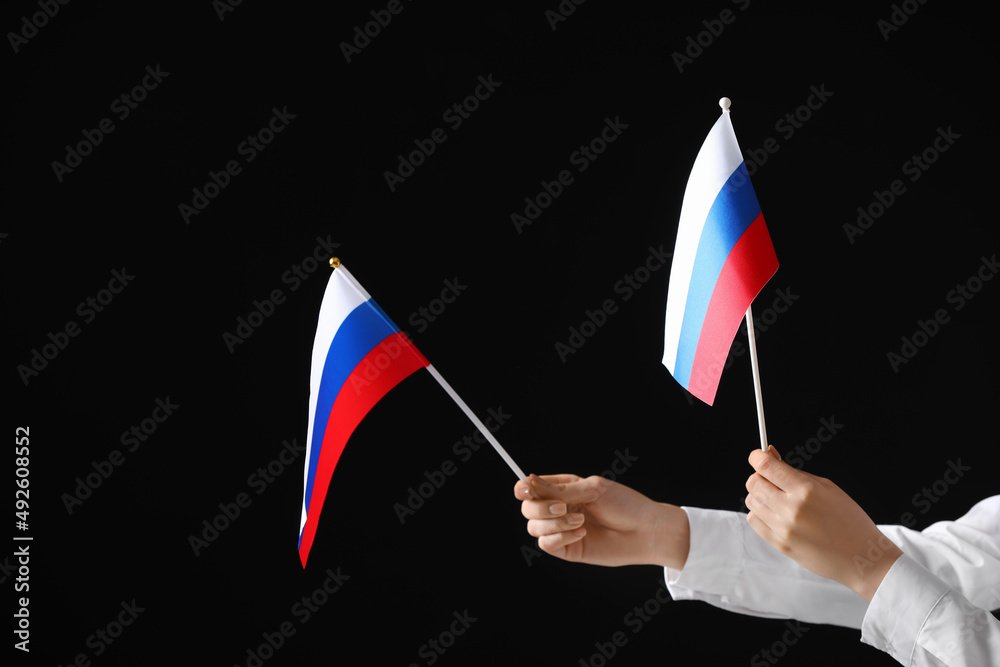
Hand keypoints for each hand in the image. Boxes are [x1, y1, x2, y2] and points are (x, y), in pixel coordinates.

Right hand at [513, 474, 689, 569]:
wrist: (646, 531)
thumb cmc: (625, 504)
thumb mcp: (593, 489)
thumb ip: (560, 489)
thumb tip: (530, 481)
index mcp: (563, 488)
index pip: (530, 487)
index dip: (522, 488)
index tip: (527, 489)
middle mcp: (558, 509)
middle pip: (527, 508)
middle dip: (540, 507)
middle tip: (563, 508)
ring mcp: (561, 530)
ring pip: (534, 527)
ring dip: (554, 523)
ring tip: (580, 522)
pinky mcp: (567, 549)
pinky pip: (546, 544)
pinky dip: (560, 537)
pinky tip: (582, 533)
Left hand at [744, 446, 902, 600]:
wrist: (861, 558)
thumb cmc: (850, 520)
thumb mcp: (828, 487)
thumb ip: (795, 471)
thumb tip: (769, 455)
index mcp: (806, 491)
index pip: (766, 466)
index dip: (757, 456)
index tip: (758, 456)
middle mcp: (791, 509)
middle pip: (753, 483)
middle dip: (759, 476)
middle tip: (771, 479)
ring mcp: (784, 529)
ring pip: (751, 501)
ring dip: (759, 495)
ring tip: (777, 498)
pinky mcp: (780, 544)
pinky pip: (754, 521)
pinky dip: (759, 513)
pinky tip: (774, 513)